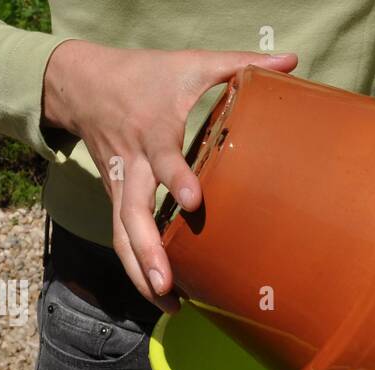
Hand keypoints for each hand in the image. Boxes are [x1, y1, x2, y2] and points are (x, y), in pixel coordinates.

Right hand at [43, 42, 297, 310]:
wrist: (81, 84)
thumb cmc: (146, 75)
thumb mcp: (190, 63)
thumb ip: (239, 65)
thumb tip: (293, 61)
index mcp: (153, 129)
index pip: (163, 156)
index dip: (176, 177)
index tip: (194, 201)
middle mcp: (132, 164)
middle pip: (131, 213)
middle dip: (147, 250)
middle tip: (166, 283)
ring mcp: (120, 187)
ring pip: (121, 235)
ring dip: (140, 271)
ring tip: (167, 303)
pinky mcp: (116, 200)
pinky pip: (121, 239)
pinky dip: (137, 268)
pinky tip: (162, 296)